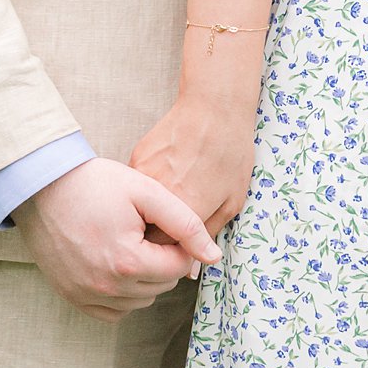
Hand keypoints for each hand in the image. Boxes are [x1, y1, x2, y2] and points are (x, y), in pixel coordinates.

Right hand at [14, 156, 218, 321]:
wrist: (42, 185)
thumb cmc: (95, 183)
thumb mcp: (145, 191)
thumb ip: (184, 223)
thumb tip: (213, 256)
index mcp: (129, 262)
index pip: (178, 268)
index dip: (178, 244)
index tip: (163, 223)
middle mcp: (107, 287)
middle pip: (160, 286)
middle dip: (162, 261)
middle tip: (146, 230)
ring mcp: (86, 295)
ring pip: (139, 302)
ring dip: (144, 279)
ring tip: (131, 243)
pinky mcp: (72, 297)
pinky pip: (112, 311)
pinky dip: (121, 294)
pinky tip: (116, 264)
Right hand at [131, 96, 256, 239]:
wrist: (215, 106)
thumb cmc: (230, 152)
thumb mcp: (232, 201)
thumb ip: (208, 235)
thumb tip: (194, 260)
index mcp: (186, 210)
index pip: (165, 251)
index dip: (173, 252)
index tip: (182, 244)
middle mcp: (160, 196)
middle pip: (147, 232)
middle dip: (158, 234)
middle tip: (179, 218)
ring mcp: (143, 175)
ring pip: (138, 209)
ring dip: (148, 212)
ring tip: (173, 196)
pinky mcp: (136, 158)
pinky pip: (135, 186)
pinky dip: (144, 189)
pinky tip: (165, 176)